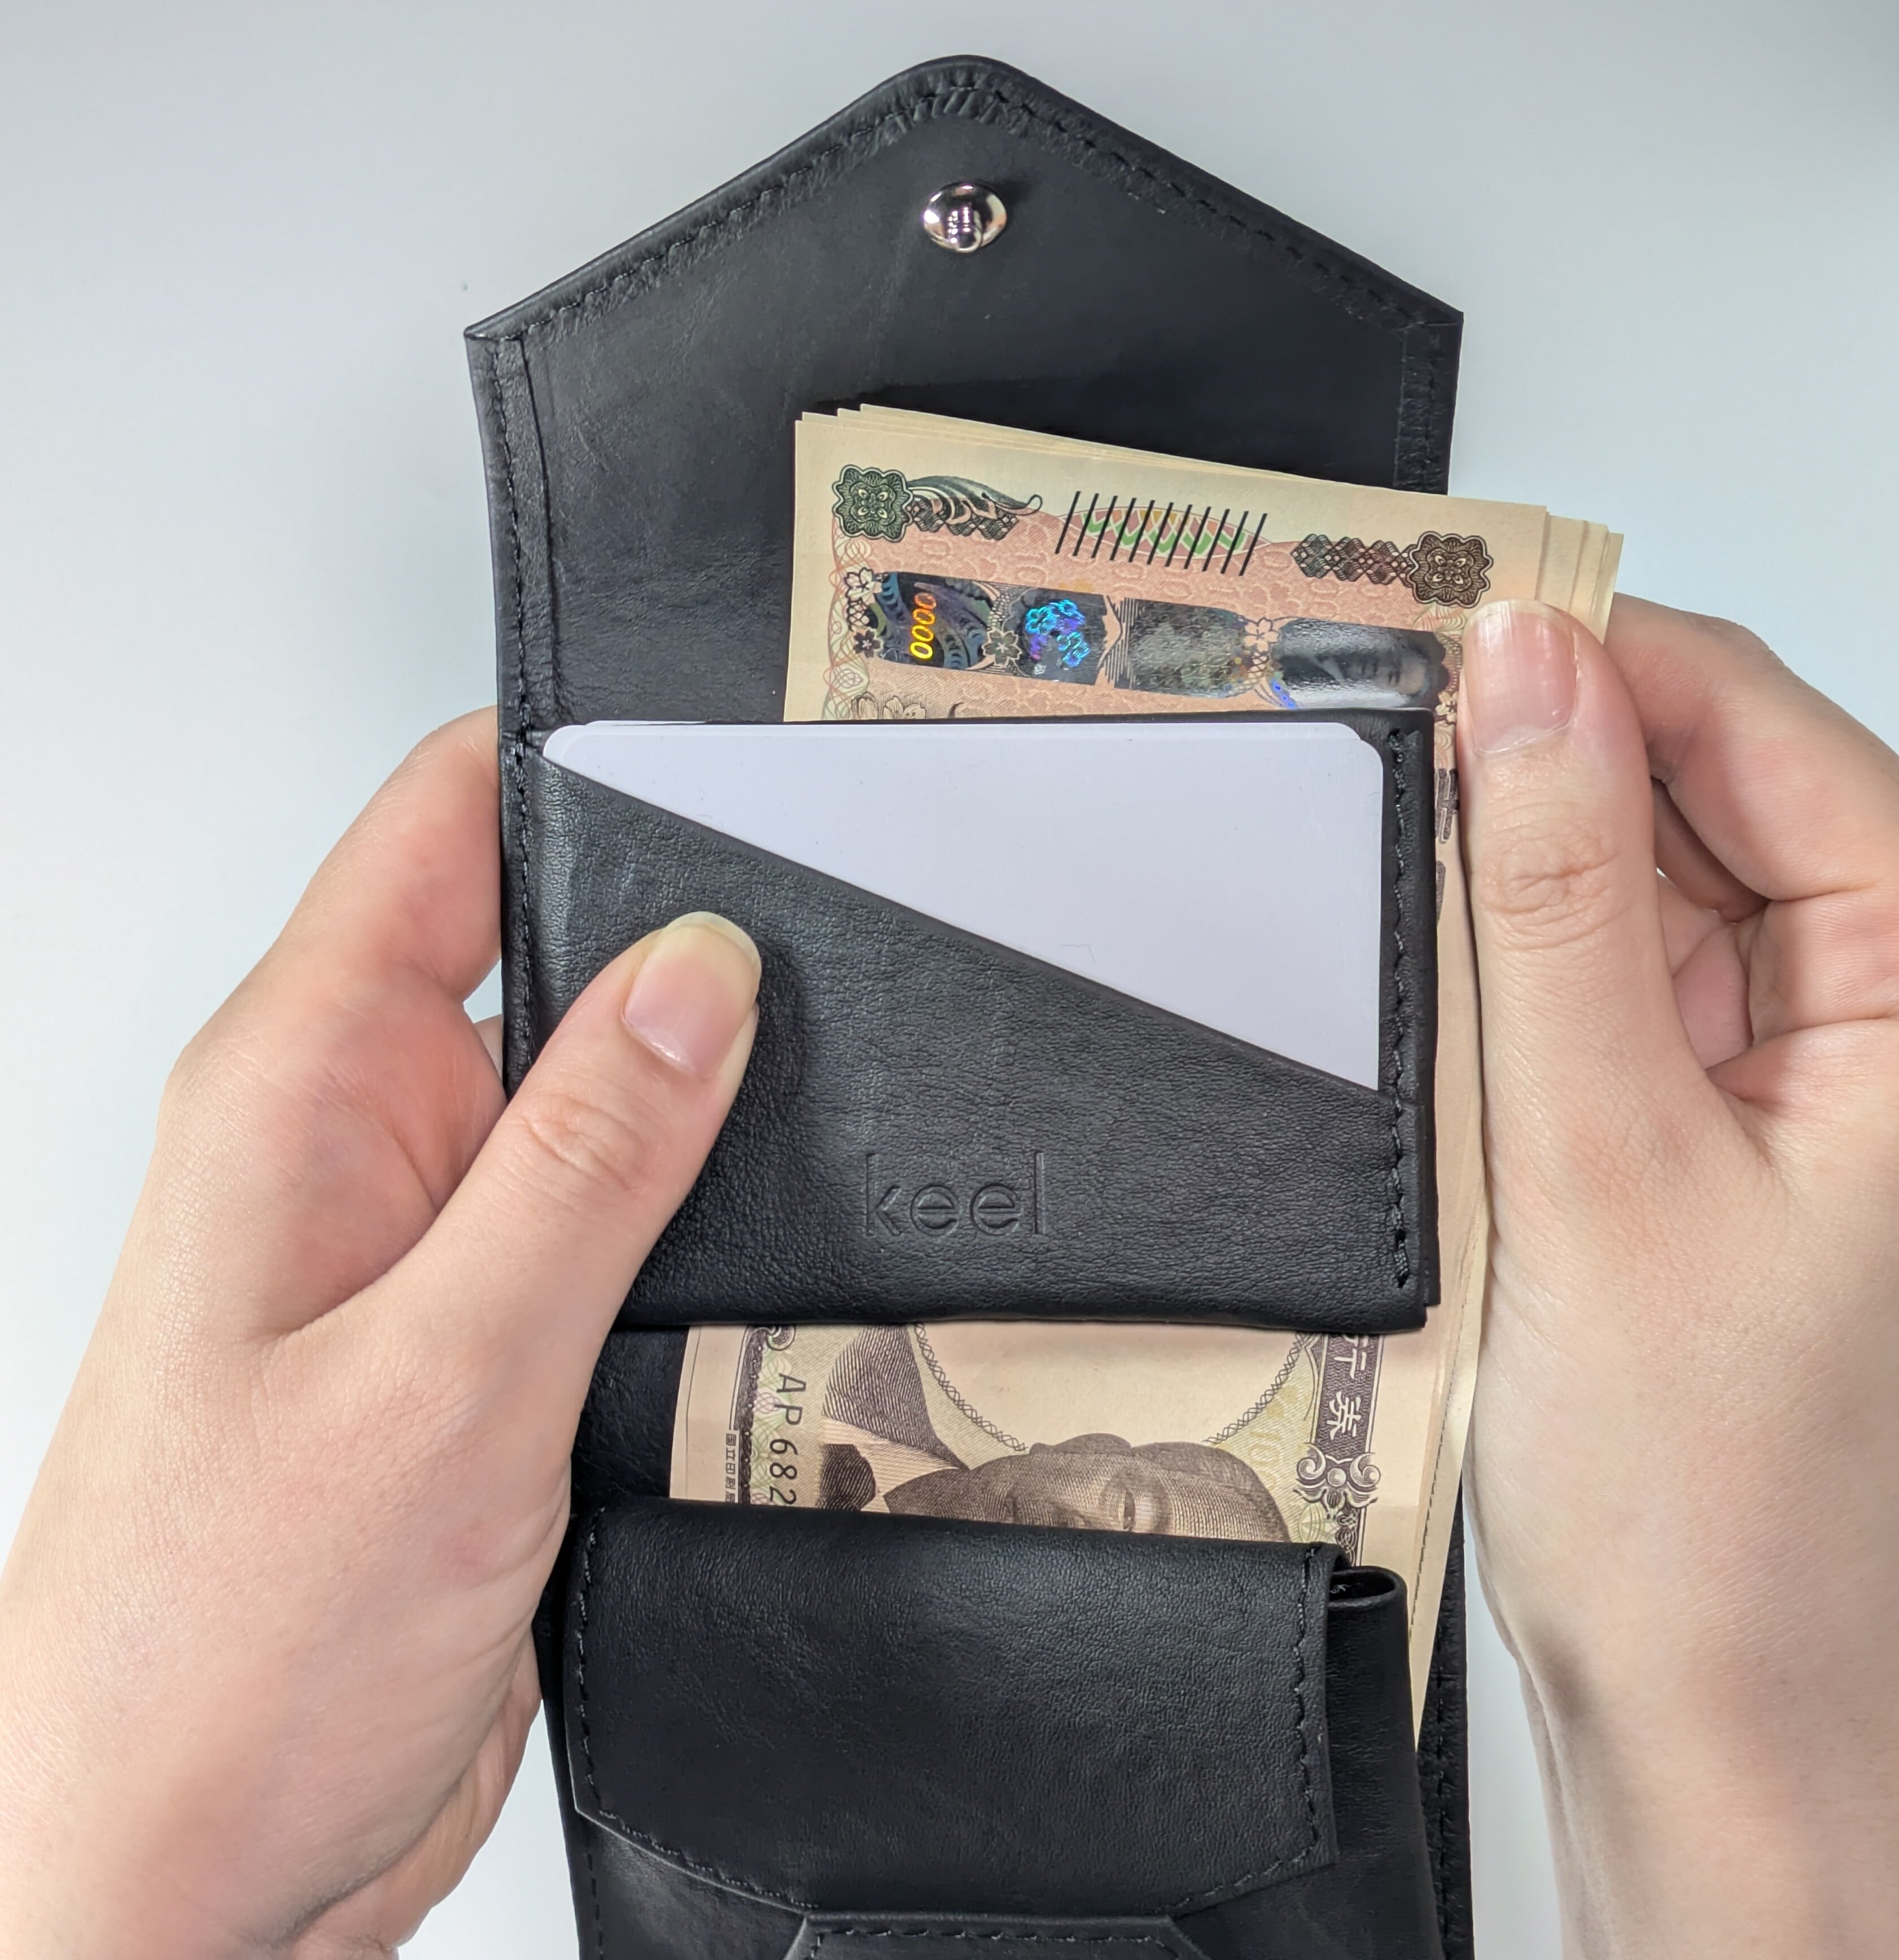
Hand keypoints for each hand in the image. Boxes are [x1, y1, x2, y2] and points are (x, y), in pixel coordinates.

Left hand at [0, 713, 760, 1956]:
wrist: (191, 1873)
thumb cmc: (217, 1650)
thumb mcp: (440, 1378)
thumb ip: (582, 1161)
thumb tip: (698, 975)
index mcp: (305, 1090)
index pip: (443, 830)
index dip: (581, 758)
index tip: (726, 749)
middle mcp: (366, 1145)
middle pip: (549, 951)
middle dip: (685, 939)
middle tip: (835, 933)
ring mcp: (433, 1246)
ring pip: (604, 1097)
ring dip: (707, 1096)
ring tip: (834, 1093)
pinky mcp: (492, 1342)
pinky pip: (618, 1223)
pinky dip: (700, 1214)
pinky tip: (777, 1235)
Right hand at [1460, 598, 1898, 1955]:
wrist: (1720, 1718)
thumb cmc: (1718, 1506)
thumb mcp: (1603, 1159)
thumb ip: (1559, 897)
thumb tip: (1523, 679)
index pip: (1760, 723)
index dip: (1595, 650)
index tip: (1436, 615)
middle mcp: (1895, 1011)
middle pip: (1708, 789)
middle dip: (1541, 755)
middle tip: (1372, 726)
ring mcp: (1805, 1069)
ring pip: (1650, 883)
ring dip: (1520, 869)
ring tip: (1387, 869)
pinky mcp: (1721, 1125)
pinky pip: (1618, 984)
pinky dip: (1522, 968)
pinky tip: (1438, 988)